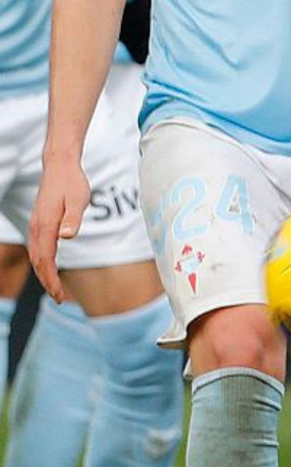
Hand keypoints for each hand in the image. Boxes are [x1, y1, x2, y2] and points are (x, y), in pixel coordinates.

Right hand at [27, 157, 90, 302]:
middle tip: (60, 299)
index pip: (46, 259)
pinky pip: (37, 249)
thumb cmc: (73, 183)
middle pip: (38, 262)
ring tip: (56, 290)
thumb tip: (66, 237)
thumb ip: (73, 219)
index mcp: (45, 225)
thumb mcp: (79, 199)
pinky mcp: (38, 223)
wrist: (60, 167)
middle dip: (47, 282)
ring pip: (36, 256)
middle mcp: (36, 228)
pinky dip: (43, 263)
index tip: (59, 295)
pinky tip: (50, 269)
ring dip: (44, 274)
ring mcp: (35, 226)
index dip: (51, 279)